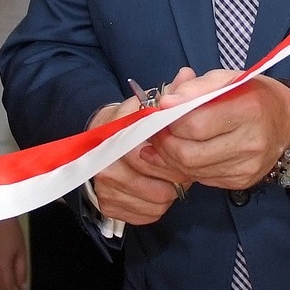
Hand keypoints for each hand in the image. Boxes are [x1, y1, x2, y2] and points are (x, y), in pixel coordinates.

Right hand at [85, 68, 196, 223]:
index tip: (182, 149)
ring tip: (171, 177)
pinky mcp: (109, 205)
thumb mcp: (152, 103)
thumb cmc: (134, 124)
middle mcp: (105, 157)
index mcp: (117, 126)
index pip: (147, 143)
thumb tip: (186, 75)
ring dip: (170, 189)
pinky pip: (148, 214)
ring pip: (157, 198)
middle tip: (182, 164)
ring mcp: (104, 183)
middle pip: (154, 173)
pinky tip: (158, 190)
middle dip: (175, 171)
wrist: (103, 144)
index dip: (171, 150)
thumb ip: (172, 91)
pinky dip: (159, 205)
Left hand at [148, 71, 289, 190]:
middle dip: (164, 143)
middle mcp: (250, 143)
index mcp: (248, 109)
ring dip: (171, 157)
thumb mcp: (228, 78)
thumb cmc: (254, 95)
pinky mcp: (242, 182)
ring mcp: (247, 167)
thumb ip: (196, 87)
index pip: (194, 124)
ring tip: (166, 140)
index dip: (169, 120)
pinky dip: (188, 166)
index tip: (160, 112)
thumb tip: (165, 101)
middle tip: (156, 130)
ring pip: (191, 170)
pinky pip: (202, 178)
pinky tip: (187, 152)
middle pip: (188, 153)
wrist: (287, 122)